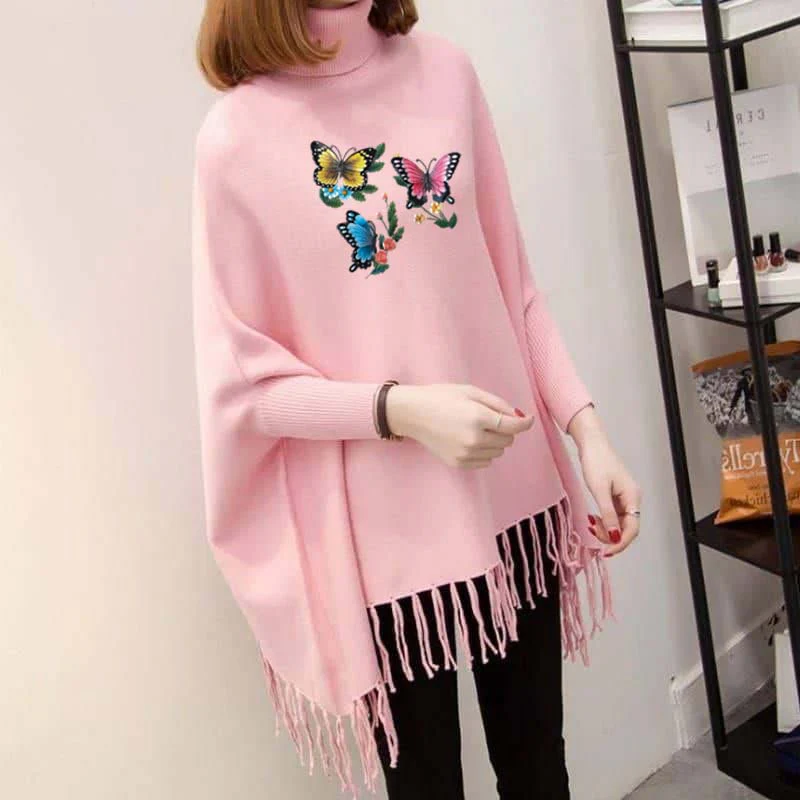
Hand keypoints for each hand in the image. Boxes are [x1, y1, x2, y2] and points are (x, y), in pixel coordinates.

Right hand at [386, 383, 534, 469]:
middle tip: (491, 419)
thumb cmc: (441, 397)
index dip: (524, 423)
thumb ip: (497, 404)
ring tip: (477, 429)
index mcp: (478, 418)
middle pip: (507, 440)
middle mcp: (474, 439)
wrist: (412, 414)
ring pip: (498, 452)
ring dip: (495, 441)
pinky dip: (484, 452)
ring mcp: (465, 454)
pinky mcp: (459, 463)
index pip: (513, 426)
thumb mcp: (470, 392)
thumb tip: (517, 417)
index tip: (527, 419)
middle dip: (505, 430)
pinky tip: (470, 440)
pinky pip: (486, 461)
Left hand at [568, 405, 640, 556]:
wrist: (592, 444)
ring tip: (590, 524)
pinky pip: (612, 514)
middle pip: (626, 527)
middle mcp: (632, 498)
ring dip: (605, 528)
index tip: (605, 552)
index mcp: (633, 497)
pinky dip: (603, 520)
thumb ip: (608, 515)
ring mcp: (624, 497)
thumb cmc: (596, 462)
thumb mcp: (600, 491)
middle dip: (611, 536)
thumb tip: (615, 536)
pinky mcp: (615, 495)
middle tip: (593, 534)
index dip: (620, 543)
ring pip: (618, 522)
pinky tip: (592, 519)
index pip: (632, 528)